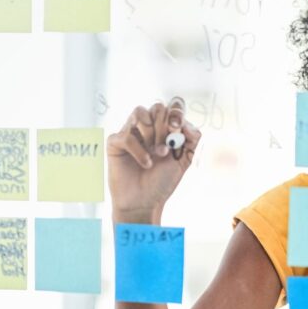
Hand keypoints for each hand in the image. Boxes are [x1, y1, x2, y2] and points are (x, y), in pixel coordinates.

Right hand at [107, 98, 201, 221]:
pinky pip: (126, 135)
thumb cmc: (163, 180)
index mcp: (165, 128)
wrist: (145, 202)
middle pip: (157, 107)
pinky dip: (139, 151)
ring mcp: (131, 132)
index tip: (177, 129)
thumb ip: (192, 139)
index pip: (173, 106)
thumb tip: (187, 124)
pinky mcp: (115, 143)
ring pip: (140, 112)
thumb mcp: (185, 160)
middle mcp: (147, 126)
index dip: (177, 113)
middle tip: (167, 147)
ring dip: (152, 133)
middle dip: (165, 126)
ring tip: (157, 153)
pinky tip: (146, 163)